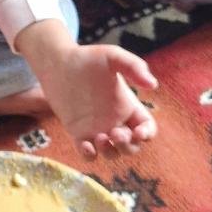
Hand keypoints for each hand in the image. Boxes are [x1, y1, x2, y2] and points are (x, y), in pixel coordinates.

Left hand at [23, 32, 157, 158]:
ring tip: (100, 137)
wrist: (58, 63)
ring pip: (112, 153)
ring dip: (110, 152)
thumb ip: (134, 66)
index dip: (147, 134)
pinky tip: (85, 144)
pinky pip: (88, 154)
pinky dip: (90, 155)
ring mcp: (97, 129)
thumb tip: (153, 85)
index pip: (147, 128)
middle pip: (132, 146)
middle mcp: (115, 120)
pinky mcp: (78, 133)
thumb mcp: (113, 56)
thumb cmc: (87, 58)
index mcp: (128, 105)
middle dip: (128, 146)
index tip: (138, 132)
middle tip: (116, 133)